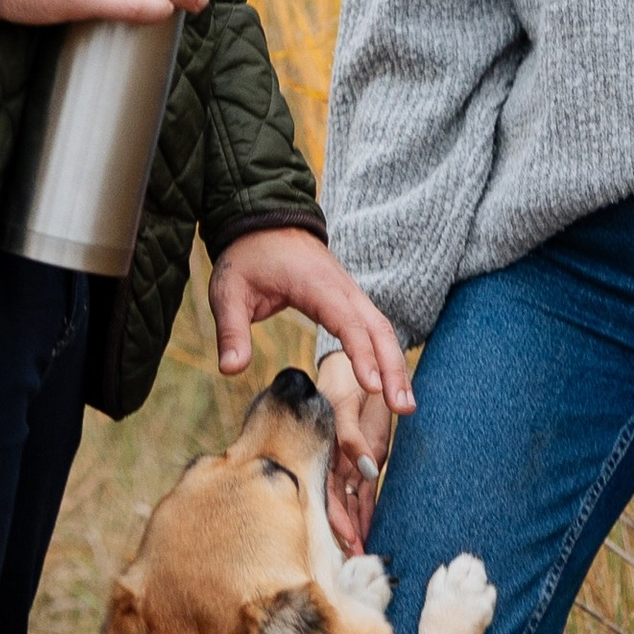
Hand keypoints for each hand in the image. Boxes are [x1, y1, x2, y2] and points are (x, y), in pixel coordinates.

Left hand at [207, 230, 414, 542]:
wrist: (265, 223)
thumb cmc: (247, 258)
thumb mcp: (228, 291)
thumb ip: (231, 330)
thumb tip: (229, 370)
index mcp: (318, 286)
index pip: (348, 324)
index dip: (362, 356)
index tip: (373, 388)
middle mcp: (344, 291)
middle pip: (379, 330)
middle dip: (394, 369)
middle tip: (404, 409)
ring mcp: (351, 296)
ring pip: (383, 331)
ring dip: (396, 367)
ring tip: (405, 407)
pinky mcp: (350, 303)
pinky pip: (375, 330)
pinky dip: (387, 356)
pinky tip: (392, 386)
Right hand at [315, 351, 396, 547]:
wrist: (359, 361)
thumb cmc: (346, 379)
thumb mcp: (347, 405)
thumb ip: (353, 438)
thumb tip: (365, 470)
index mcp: (323, 449)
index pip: (327, 491)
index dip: (335, 516)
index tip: (345, 539)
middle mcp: (334, 460)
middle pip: (338, 502)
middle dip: (345, 531)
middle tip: (356, 559)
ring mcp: (350, 460)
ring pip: (352, 501)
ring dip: (356, 525)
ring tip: (362, 553)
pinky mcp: (367, 457)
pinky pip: (367, 490)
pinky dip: (368, 509)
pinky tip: (369, 529)